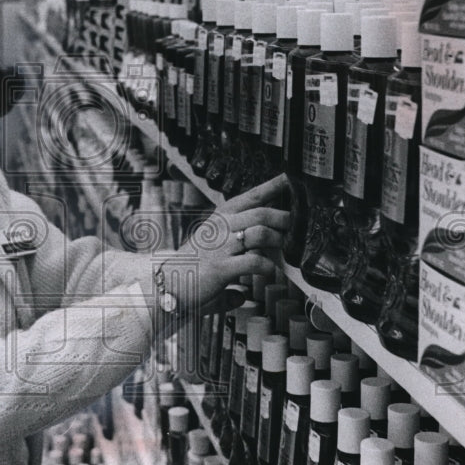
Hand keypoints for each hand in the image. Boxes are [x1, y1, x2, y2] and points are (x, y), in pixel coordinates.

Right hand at [172, 174, 291, 311]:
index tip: (289, 179)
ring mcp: (221, 247)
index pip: (250, 196)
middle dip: (285, 219)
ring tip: (286, 249)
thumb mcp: (211, 253)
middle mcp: (221, 227)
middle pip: (262, 213)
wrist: (166, 286)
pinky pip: (255, 262)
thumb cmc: (189, 270)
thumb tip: (246, 286)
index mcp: (220, 218)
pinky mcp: (221, 268)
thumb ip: (231, 261)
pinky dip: (268, 267)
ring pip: (261, 233)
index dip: (272, 186)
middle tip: (297, 225)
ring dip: (279, 241)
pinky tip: (269, 272)